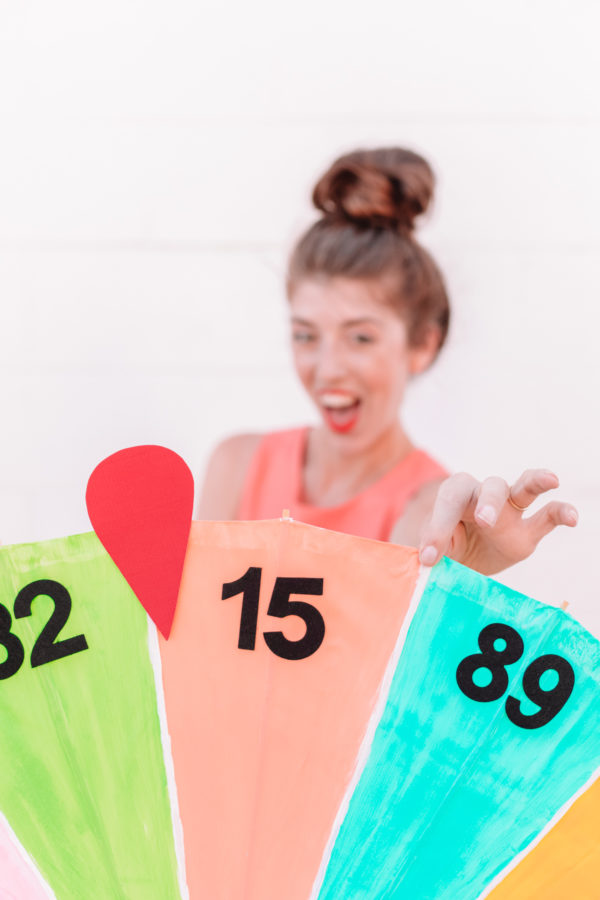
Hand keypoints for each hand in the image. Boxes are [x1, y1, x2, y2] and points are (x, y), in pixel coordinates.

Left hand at [418, 469, 577, 574]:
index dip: (438, 526)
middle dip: (488, 501)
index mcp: (456, 495)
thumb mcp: (434, 549)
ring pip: (524, 488)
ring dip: (537, 482)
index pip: (450, 499)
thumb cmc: (444, 548)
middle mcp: (484, 495)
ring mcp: (510, 510)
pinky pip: (548, 516)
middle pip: (490, 485)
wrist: (461, 559)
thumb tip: (429, 560)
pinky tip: (573, 517)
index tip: (429, 557)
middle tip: (484, 521)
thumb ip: (433, 548)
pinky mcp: (528, 530)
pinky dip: (562, 512)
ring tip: (551, 480)